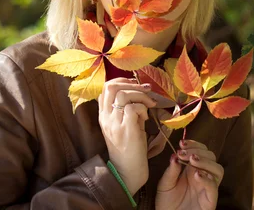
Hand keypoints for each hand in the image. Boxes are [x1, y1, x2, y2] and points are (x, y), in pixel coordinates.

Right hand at [98, 77, 156, 194]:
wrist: (127, 172)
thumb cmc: (129, 148)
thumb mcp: (123, 125)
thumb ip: (127, 109)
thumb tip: (139, 93)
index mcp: (103, 115)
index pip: (105, 88)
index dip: (121, 81)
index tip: (135, 84)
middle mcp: (106, 117)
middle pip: (111, 86)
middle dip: (131, 84)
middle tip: (145, 90)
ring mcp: (114, 123)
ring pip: (123, 94)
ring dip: (140, 96)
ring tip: (149, 105)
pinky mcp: (125, 130)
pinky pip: (133, 108)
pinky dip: (143, 108)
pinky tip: (147, 119)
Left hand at [155, 140, 223, 209]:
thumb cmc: (167, 203)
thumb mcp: (165, 184)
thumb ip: (171, 170)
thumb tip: (174, 154)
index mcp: (192, 169)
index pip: (200, 150)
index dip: (194, 144)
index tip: (182, 143)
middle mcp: (202, 176)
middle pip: (211, 156)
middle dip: (198, 151)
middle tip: (183, 153)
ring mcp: (207, 187)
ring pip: (218, 169)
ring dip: (206, 162)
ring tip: (192, 161)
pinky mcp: (210, 199)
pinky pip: (214, 187)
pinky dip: (207, 179)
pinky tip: (196, 175)